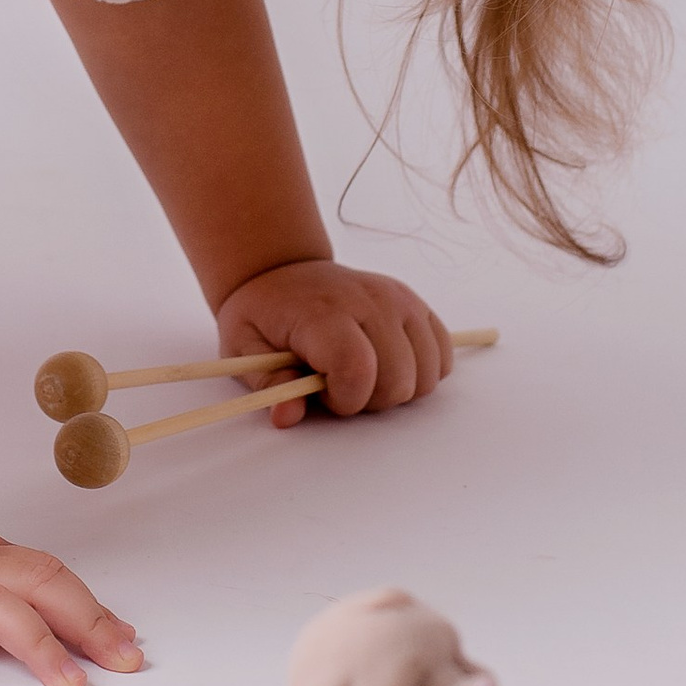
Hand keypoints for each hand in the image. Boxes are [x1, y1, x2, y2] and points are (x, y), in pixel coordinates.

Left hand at [215, 262, 454, 428]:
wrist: (283, 270)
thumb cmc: (264, 313)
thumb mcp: (244, 347)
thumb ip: (269, 384)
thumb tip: (287, 416)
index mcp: (323, 313)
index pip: (357, 369)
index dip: (345, 398)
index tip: (323, 394)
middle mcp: (369, 301)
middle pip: (398, 379)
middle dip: (369, 399)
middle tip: (339, 385)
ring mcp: (398, 299)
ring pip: (426, 373)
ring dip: (398, 388)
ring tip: (365, 374)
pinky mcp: (414, 303)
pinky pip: (440, 354)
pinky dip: (422, 371)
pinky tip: (390, 364)